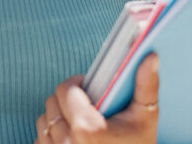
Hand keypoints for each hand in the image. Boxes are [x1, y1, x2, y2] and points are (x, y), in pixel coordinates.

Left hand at [35, 53, 159, 143]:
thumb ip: (146, 86)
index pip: (66, 89)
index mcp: (87, 128)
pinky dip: (53, 136)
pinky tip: (72, 140)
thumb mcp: (146, 119)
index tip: (88, 87)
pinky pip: (41, 140)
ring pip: (44, 121)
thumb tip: (150, 56)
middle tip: (86, 105)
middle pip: (52, 102)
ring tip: (79, 122)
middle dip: (67, 99)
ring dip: (58, 117)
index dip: (77, 84)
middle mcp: (67, 143)